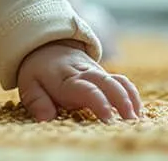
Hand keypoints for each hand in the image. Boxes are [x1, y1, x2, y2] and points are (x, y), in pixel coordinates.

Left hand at [17, 41, 142, 122]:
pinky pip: (122, 81)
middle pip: (107, 83)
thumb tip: (45, 118)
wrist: (46, 46)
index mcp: (65, 79)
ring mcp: (97, 72)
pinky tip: (138, 112)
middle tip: (130, 120)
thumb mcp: (29, 84)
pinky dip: (132, 94)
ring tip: (137, 118)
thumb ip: (37, 101)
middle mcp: (84, 73)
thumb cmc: (38, 72)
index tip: (108, 118)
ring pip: (118, 80)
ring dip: (130, 98)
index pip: (86, 89)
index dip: (99, 102)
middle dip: (121, 100)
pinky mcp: (105, 74)